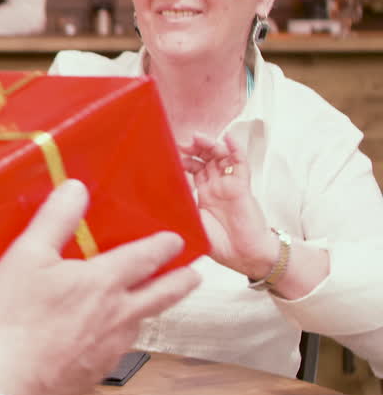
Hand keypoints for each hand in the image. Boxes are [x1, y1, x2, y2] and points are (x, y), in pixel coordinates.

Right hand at [0, 180, 199, 394]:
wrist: (11, 381)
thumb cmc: (15, 318)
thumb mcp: (27, 256)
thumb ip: (55, 220)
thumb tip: (76, 189)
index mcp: (104, 282)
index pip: (145, 258)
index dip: (163, 246)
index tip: (176, 240)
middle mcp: (117, 315)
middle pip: (162, 295)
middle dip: (181, 282)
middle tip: (194, 276)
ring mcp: (110, 347)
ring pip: (140, 323)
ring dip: (149, 310)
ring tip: (146, 303)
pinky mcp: (96, 371)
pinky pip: (116, 348)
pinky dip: (118, 336)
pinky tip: (102, 336)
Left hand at [180, 133, 273, 277]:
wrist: (245, 257)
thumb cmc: (221, 245)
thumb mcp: (191, 225)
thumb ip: (178, 213)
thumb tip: (150, 207)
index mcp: (204, 194)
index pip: (194, 168)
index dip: (184, 159)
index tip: (170, 152)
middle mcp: (217, 186)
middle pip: (207, 158)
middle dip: (195, 148)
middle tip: (183, 143)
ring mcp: (230, 184)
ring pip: (222, 157)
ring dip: (211, 145)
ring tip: (199, 138)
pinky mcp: (243, 186)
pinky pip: (241, 163)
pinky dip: (236, 149)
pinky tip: (229, 138)